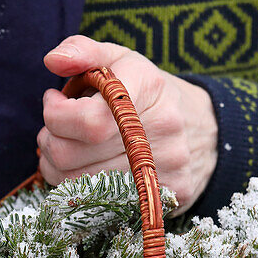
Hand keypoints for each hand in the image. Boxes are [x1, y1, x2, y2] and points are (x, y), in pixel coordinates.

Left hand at [39, 35, 217, 213]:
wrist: (207, 129)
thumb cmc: (148, 93)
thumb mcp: (121, 61)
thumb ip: (83, 52)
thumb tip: (52, 60)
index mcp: (148, 88)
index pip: (88, 120)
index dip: (56, 115)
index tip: (53, 101)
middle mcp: (163, 129)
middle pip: (74, 155)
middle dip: (50, 141)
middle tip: (54, 128)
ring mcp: (166, 167)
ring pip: (79, 185)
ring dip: (57, 166)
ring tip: (67, 147)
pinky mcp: (167, 196)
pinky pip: (101, 205)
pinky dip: (79, 190)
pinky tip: (85, 170)